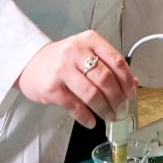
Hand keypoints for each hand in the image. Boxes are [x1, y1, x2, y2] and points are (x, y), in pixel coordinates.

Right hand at [15, 30, 137, 128]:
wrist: (28, 63)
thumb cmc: (62, 59)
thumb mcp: (87, 54)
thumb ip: (109, 66)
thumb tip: (133, 83)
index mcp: (90, 40)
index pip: (116, 60)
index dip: (127, 80)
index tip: (132, 94)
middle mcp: (77, 52)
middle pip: (105, 78)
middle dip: (117, 98)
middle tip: (122, 109)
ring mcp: (63, 69)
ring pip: (92, 94)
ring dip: (105, 109)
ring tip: (110, 116)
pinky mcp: (52, 88)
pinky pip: (75, 106)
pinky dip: (87, 117)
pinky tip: (92, 122)